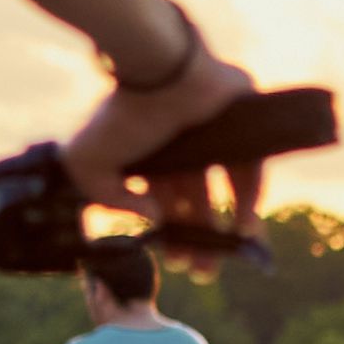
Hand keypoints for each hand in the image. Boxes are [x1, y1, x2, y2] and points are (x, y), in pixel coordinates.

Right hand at [65, 28, 273, 247]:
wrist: (160, 71)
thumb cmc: (123, 115)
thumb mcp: (90, 164)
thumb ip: (109, 198)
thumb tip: (152, 219)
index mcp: (151, 151)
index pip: (166, 197)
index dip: (172, 232)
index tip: (176, 260)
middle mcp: (184, 143)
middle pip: (198, 199)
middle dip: (199, 238)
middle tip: (202, 272)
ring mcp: (217, 131)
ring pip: (226, 186)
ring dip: (227, 225)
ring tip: (226, 256)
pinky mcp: (246, 122)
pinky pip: (252, 166)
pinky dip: (250, 199)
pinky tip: (245, 227)